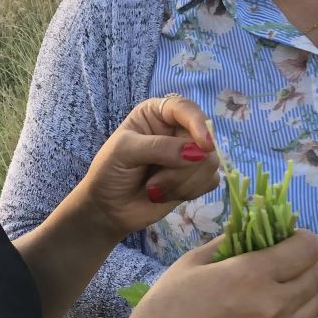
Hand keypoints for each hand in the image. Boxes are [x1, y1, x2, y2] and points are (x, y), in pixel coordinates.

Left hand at [79, 95, 220, 240]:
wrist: (107, 208)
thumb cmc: (109, 171)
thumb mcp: (124, 151)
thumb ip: (158, 147)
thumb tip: (198, 153)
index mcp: (158, 114)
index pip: (186, 109)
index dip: (198, 124)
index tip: (204, 145)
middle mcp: (177, 130)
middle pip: (204, 140)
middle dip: (182, 167)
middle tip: (154, 182)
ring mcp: (188, 155)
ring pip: (209, 163)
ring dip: (181, 182)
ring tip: (154, 190)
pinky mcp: (195, 178)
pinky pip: (210, 180)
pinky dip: (189, 191)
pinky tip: (166, 195)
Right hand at [113, 229, 317, 317]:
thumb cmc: (165, 308)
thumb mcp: (191, 263)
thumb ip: (227, 241)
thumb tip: (251, 224)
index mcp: (250, 275)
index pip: (305, 248)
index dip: (302, 236)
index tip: (289, 236)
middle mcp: (273, 304)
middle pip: (315, 274)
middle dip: (307, 259)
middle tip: (289, 257)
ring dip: (311, 286)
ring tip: (294, 280)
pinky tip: (313, 306)